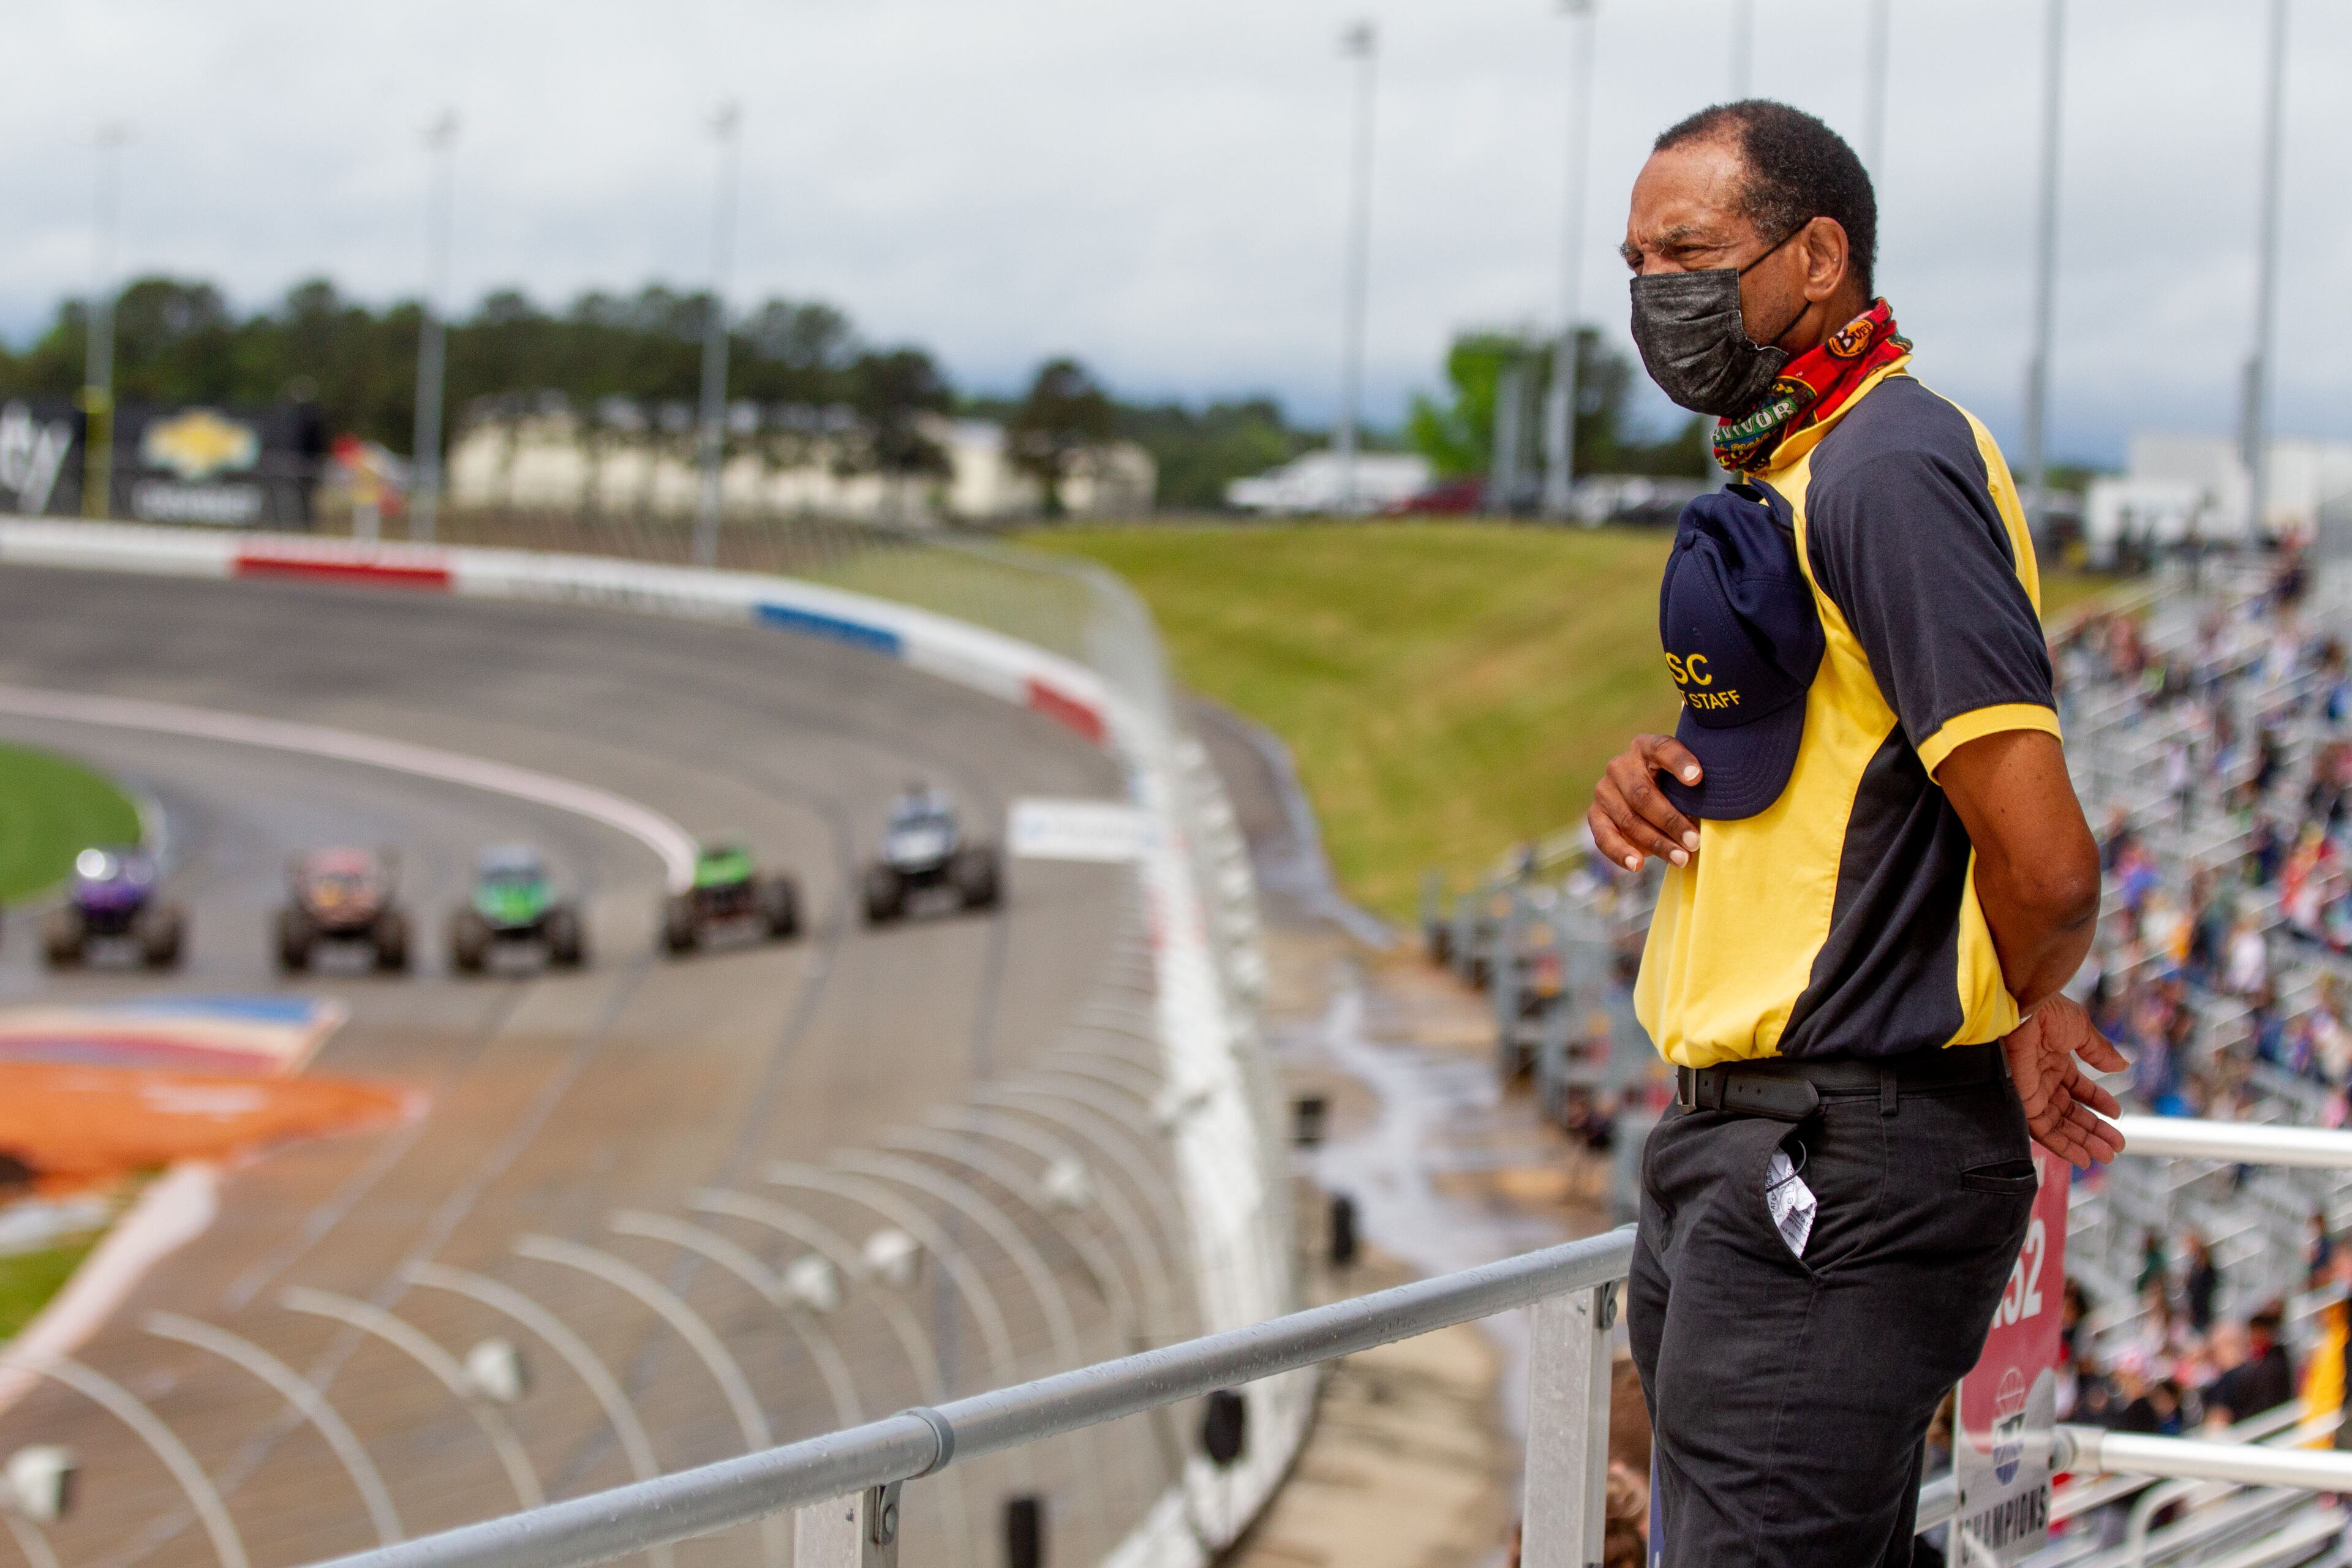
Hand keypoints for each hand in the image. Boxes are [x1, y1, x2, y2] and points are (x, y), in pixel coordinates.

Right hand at [1587, 734, 1703, 872]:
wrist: (1647, 797)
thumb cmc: (1676, 789)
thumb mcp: (1685, 782)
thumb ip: (1692, 793)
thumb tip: (1707, 821)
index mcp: (1646, 747)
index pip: (1662, 749)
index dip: (1679, 763)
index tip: (1697, 778)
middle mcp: (1620, 766)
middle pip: (1643, 795)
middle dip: (1671, 821)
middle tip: (1695, 841)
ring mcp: (1604, 790)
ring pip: (1629, 820)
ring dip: (1656, 843)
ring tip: (1681, 859)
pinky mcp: (1595, 814)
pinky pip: (1604, 837)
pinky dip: (1620, 853)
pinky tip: (1637, 865)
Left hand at [2000, 995, 2127, 1165]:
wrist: (2018, 1011)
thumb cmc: (2047, 1013)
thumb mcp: (2080, 1030)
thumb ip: (2099, 1051)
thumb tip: (2122, 1065)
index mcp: (2056, 1059)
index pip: (2078, 1088)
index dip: (2097, 1101)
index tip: (2116, 1114)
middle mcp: (2043, 1078)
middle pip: (2071, 1112)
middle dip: (2094, 1130)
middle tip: (2116, 1146)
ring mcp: (2033, 1092)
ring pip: (2060, 1125)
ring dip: (2083, 1142)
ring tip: (2106, 1156)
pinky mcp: (2023, 1103)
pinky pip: (2043, 1130)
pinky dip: (2062, 1146)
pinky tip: (2082, 1157)